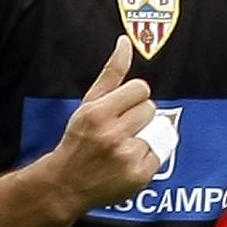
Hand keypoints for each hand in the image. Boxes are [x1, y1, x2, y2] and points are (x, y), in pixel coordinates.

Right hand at [52, 37, 160, 211]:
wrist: (66, 184)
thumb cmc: (79, 138)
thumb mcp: (89, 103)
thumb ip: (111, 73)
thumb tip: (125, 42)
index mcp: (99, 113)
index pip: (141, 89)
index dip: (132, 97)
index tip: (122, 107)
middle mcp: (112, 135)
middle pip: (150, 109)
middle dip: (138, 116)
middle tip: (122, 127)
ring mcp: (127, 157)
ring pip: (157, 130)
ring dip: (145, 136)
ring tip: (125, 145)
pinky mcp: (138, 175)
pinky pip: (159, 154)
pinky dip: (148, 157)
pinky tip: (128, 160)